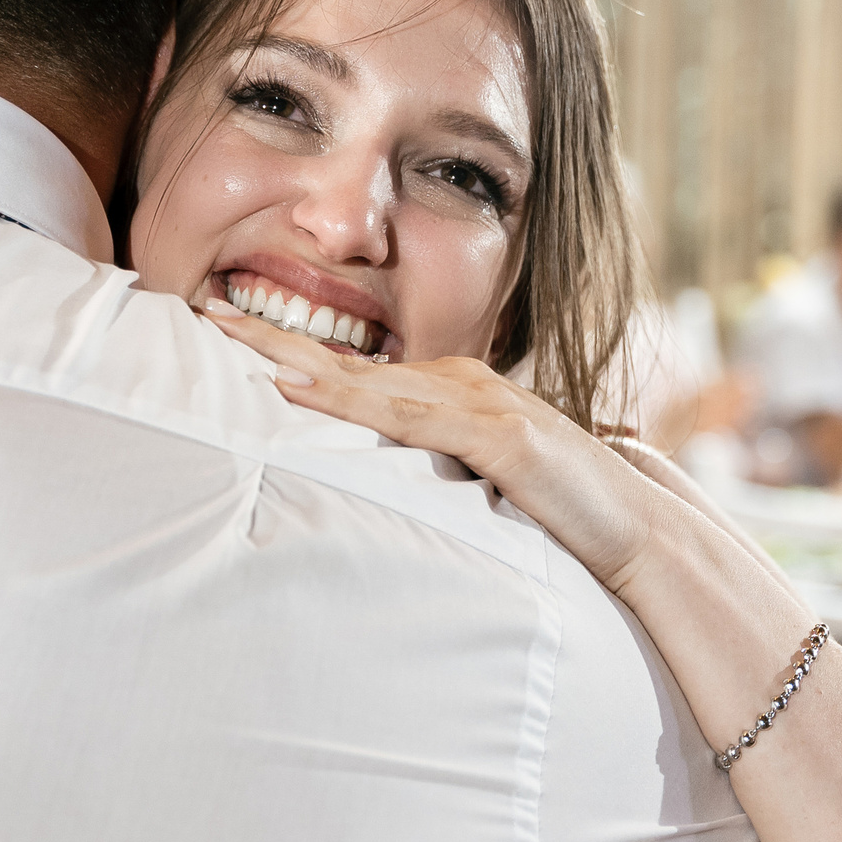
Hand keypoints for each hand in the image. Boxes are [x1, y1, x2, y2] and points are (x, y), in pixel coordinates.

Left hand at [203, 302, 662, 593]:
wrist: (638, 531)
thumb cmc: (563, 516)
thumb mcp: (480, 491)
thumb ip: (433, 478)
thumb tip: (372, 489)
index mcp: (452, 397)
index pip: (355, 372)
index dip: (291, 350)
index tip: (229, 336)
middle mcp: (461, 386)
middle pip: (349, 361)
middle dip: (274, 334)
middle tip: (203, 311)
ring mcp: (481, 405)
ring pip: (369, 380)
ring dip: (296, 356)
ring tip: (231, 336)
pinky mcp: (499, 436)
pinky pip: (408, 416)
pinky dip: (350, 401)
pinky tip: (301, 390)